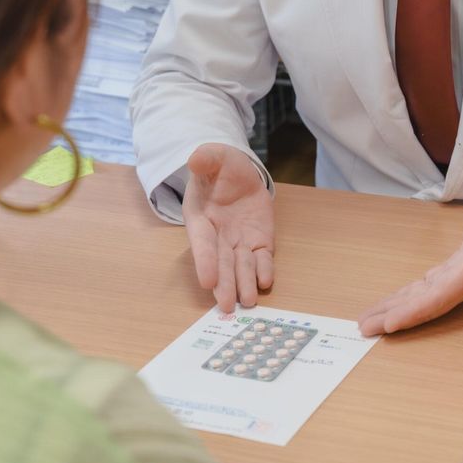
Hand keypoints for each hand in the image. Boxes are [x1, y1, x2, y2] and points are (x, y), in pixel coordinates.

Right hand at [182, 143, 274, 312]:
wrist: (239, 174)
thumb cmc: (220, 167)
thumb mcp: (214, 156)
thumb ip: (206, 158)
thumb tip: (196, 159)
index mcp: (201, 218)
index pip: (202, 243)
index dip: (205, 261)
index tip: (207, 280)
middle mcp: (218, 236)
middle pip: (221, 263)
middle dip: (224, 283)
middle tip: (226, 306)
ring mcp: (239, 241)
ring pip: (241, 266)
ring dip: (244, 284)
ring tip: (248, 301)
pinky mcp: (259, 242)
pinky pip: (262, 259)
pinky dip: (264, 271)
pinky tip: (267, 282)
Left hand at [357, 189, 462, 335]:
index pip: (439, 297)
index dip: (414, 311)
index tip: (390, 323)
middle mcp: (461, 284)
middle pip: (425, 306)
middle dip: (395, 318)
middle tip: (364, 328)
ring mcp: (454, 282)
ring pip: (420, 302)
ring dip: (394, 312)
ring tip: (367, 322)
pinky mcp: (448, 275)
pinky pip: (422, 293)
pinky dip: (403, 301)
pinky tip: (388, 307)